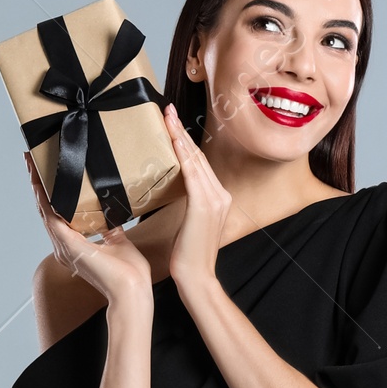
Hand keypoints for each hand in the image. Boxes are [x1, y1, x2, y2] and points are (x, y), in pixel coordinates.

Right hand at [25, 153, 153, 309]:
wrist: (132, 290)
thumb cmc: (129, 274)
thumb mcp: (119, 241)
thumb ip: (110, 227)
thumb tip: (113, 211)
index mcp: (74, 246)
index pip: (57, 214)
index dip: (50, 193)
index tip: (46, 173)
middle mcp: (64, 247)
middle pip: (46, 210)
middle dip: (38, 185)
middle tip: (32, 161)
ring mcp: (65, 247)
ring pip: (45, 211)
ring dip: (37, 187)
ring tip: (32, 166)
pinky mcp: (69, 246)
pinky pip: (52, 218)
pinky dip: (45, 200)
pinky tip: (41, 184)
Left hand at [162, 103, 231, 295]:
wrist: (196, 278)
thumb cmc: (187, 256)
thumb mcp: (188, 225)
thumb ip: (187, 206)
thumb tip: (170, 192)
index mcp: (218, 198)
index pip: (198, 163)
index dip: (185, 141)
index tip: (171, 123)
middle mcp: (220, 194)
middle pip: (198, 156)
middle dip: (180, 131)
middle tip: (166, 109)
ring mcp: (215, 199)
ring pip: (195, 160)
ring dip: (179, 136)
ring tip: (166, 116)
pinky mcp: (204, 205)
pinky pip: (192, 173)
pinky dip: (182, 154)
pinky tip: (173, 140)